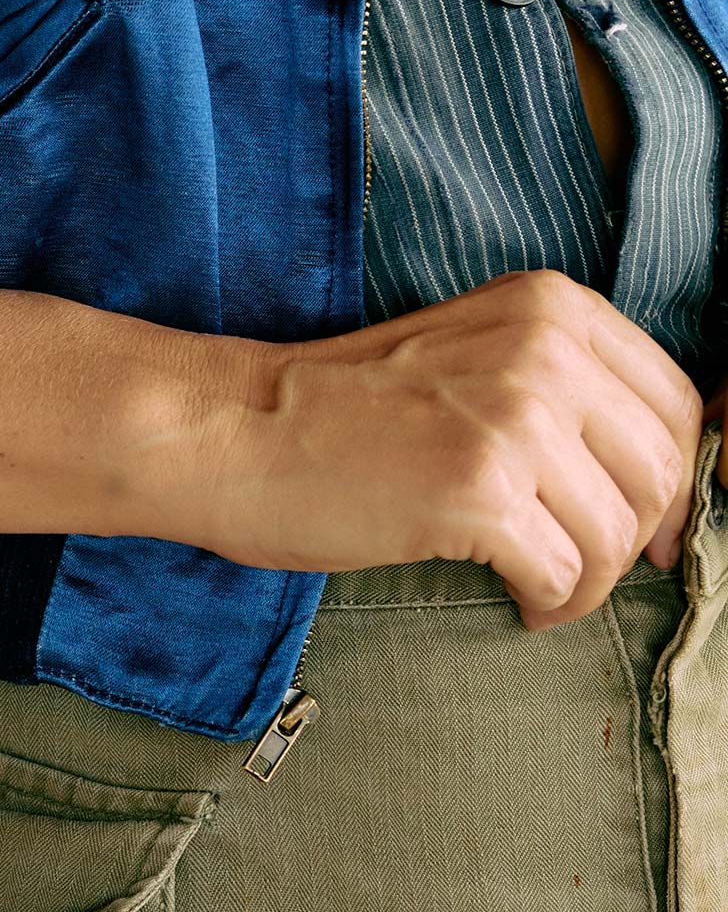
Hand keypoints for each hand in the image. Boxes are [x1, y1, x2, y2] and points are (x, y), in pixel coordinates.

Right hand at [203, 269, 702, 626]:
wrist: (237, 430)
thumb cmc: (340, 407)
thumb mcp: (471, 353)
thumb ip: (558, 386)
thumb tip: (652, 481)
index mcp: (547, 307)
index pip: (671, 401)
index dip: (674, 479)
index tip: (651, 526)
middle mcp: (542, 353)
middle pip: (659, 474)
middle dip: (634, 539)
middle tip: (588, 568)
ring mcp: (513, 420)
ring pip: (616, 535)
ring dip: (587, 582)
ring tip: (538, 588)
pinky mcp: (479, 493)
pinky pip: (563, 576)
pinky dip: (549, 604)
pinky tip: (515, 600)